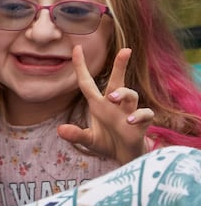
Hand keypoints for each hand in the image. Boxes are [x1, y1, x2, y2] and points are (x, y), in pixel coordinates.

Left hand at [56, 46, 153, 165]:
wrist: (126, 158)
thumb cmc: (107, 143)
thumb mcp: (89, 140)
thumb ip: (76, 135)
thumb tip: (60, 130)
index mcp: (98, 105)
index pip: (87, 83)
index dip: (81, 66)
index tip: (77, 48)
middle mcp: (114, 105)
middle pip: (118, 81)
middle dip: (120, 65)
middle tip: (125, 51)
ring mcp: (129, 113)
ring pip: (131, 95)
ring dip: (124, 93)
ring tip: (113, 98)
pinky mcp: (141, 124)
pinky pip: (145, 114)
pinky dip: (139, 115)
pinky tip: (130, 121)